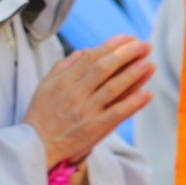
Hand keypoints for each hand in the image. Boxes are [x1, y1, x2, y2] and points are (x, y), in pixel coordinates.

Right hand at [24, 35, 152, 167]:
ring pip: (113, 88)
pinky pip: (116, 113)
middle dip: (126, 54)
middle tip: (143, 45)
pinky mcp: (94, 129)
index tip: (128, 38)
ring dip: (133, 75)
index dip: (111, 46)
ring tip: (149, 64)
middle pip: (104, 68)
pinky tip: (146, 94)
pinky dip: (132, 103)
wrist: (37, 146)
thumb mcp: (45, 85)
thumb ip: (64, 66)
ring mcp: (86, 111)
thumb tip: (84, 51)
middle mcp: (76, 93)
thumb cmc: (41, 115)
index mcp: (64, 81)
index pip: (91, 58)